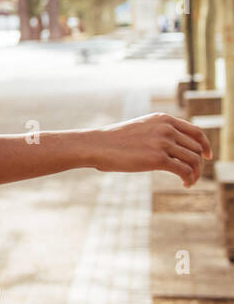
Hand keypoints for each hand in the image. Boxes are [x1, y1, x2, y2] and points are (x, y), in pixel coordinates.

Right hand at [92, 112, 212, 186]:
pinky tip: (185, 184)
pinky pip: (185, 170)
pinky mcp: (158, 159)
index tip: (207, 156)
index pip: (196, 131)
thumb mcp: (140, 129)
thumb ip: (158, 132)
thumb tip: (171, 148)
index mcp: (163, 119)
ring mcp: (163, 142)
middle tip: (194, 174)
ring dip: (196, 173)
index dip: (205, 144)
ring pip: (194, 160)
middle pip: (197, 147)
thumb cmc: (113, 140)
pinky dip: (190, 179)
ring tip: (190, 181)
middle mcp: (166, 128)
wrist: (96, 145)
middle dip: (199, 163)